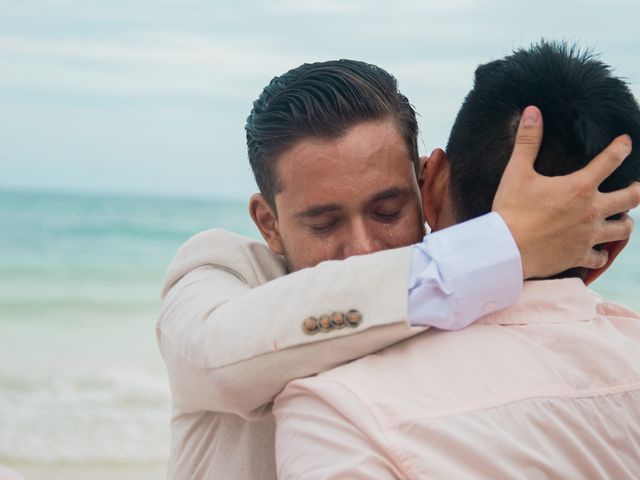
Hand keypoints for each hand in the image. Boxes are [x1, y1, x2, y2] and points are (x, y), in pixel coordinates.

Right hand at [493, 105, 639, 278]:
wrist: (506, 250)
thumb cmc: (511, 210)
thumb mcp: (516, 172)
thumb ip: (527, 141)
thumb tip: (532, 111)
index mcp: (579, 187)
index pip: (610, 161)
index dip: (621, 148)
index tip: (625, 142)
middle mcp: (591, 210)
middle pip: (631, 198)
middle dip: (637, 189)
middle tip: (636, 186)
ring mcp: (588, 235)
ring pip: (622, 229)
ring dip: (624, 222)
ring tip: (622, 219)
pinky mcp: (579, 256)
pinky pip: (601, 256)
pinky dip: (601, 253)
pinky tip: (598, 251)